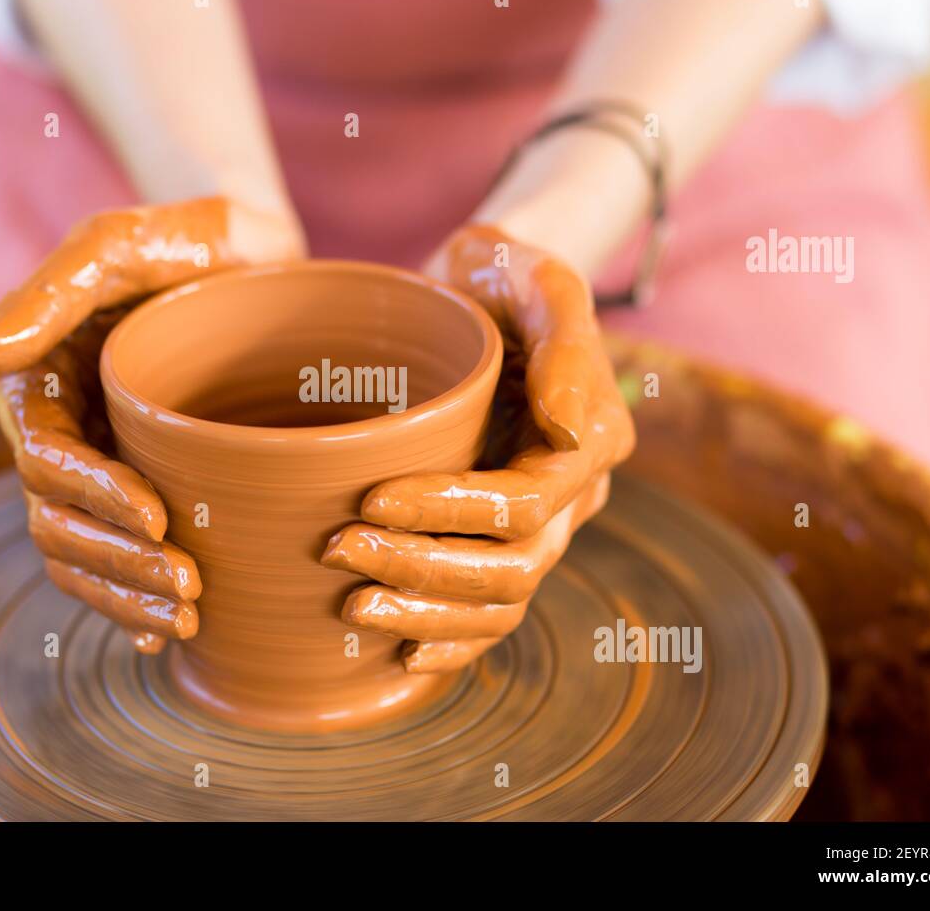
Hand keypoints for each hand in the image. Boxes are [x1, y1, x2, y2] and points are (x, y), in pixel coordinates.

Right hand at [0, 197, 304, 652]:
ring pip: (82, 556)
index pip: (47, 462)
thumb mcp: (117, 246)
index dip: (94, 498)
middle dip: (116, 565)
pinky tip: (164, 633)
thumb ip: (44, 297)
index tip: (159, 519)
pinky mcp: (147, 486)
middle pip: (60, 525)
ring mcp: (102, 465)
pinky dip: (131, 603)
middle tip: (189, 588)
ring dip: (123, 597)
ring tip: (188, 618)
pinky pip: (116, 560)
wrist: (255, 258)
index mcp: (39, 382)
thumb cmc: (184, 238)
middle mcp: (62, 433)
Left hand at [322, 226, 634, 672]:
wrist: (479, 294)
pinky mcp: (502, 540)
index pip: (528, 503)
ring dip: (426, 614)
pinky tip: (397, 652)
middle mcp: (575, 494)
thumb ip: (565, 339)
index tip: (372, 497)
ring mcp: (543, 526)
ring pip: (500, 603)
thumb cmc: (501, 277)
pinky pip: (490, 615)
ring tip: (351, 607)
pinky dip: (449, 641)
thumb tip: (567, 426)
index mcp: (591, 437)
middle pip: (512, 568)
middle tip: (338, 549)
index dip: (450, 512)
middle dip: (423, 569)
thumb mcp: (534, 277)